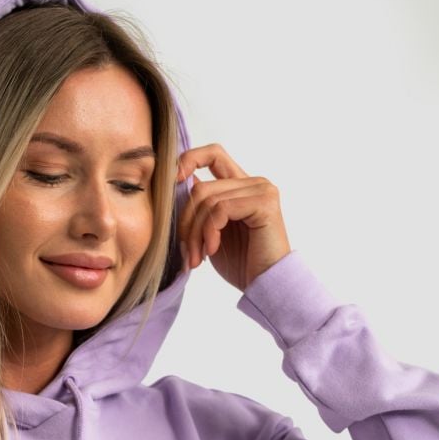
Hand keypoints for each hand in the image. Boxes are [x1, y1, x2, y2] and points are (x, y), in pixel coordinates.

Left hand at [176, 143, 291, 291]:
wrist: (265, 285)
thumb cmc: (241, 263)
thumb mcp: (211, 233)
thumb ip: (200, 209)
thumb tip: (176, 188)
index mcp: (240, 186)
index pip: (212, 154)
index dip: (189, 160)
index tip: (172, 181)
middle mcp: (253, 183)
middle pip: (201, 187)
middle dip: (186, 222)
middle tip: (187, 251)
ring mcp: (261, 190)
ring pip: (207, 200)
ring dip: (195, 233)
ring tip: (197, 257)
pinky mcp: (264, 203)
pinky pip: (221, 209)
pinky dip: (210, 232)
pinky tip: (212, 250)